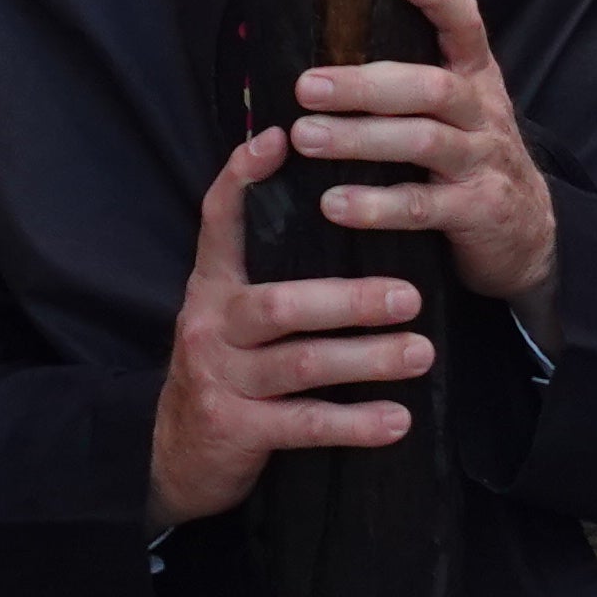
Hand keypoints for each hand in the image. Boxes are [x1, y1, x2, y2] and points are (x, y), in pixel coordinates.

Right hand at [146, 126, 432, 524]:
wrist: (175, 458)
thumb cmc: (228, 370)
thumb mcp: (232, 314)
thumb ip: (271, 271)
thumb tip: (346, 211)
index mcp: (212, 286)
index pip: (218, 220)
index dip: (242, 178)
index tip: (281, 138)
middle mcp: (210, 325)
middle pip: (281, 303)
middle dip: (350, 300)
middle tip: (411, 296)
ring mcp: (221, 378)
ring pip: (302, 362)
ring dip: (368, 359)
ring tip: (421, 352)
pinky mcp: (236, 428)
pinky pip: (305, 424)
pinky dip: (354, 423)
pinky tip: (397, 420)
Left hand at [297, 0, 559, 314]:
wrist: (528, 235)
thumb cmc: (470, 161)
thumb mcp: (456, 113)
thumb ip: (411, 83)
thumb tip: (326, 55)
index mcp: (476, 78)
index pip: (464, 23)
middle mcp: (483, 112)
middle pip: (430, 86)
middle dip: (365, 83)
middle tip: (306, 86)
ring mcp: (484, 161)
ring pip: (423, 141)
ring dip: (360, 139)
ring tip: (305, 138)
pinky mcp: (478, 210)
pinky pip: (423, 206)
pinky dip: (377, 205)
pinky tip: (334, 204)